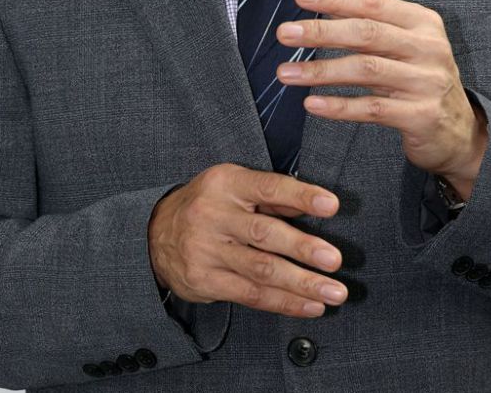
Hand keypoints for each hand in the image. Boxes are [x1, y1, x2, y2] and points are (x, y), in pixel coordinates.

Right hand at [147, 163, 347, 317]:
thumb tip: (314, 205)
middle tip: (335, 260)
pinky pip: (251, 294)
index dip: (301, 196)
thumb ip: (270, 196)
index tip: (331, 205)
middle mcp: (214, 215)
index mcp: (226, 184)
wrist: (155, 233)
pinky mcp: (205, 281)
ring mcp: (207, 250)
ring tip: (333, 291)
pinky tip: (310, 305)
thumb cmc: (206, 204)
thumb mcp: (231, 186)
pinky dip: (285, 302)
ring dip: (302, 283)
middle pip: (264, 234)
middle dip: (304, 249)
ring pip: (261, 270)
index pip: (268, 187)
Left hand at [276, 0, 487, 198]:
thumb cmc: (421, 79)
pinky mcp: (421, 115)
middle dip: (321, 32)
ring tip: (286, 73)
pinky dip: (339, 106)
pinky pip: (373, 108)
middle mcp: (428, 47)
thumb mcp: (403, 43)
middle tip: (285, 33)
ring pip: (365, 70)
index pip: (373, 2)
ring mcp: (427, 82)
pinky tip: (312, 103)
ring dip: (321, 70)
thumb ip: (369, 16)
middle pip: (366, 33)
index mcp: (422, 22)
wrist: (461, 132)